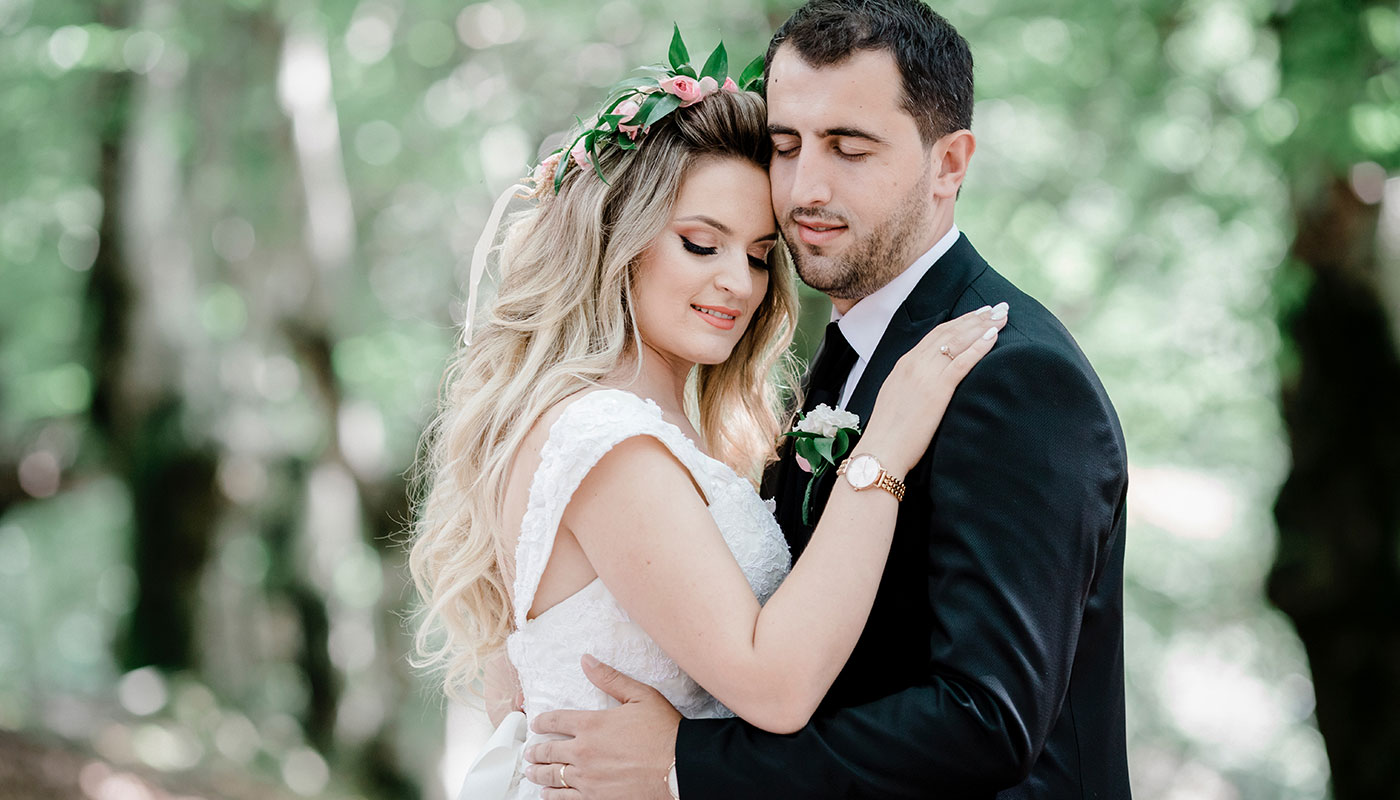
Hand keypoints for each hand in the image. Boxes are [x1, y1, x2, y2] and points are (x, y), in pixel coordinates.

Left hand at [525, 655, 679, 798]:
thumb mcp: (640, 696)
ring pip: (553, 776)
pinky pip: (565, 799)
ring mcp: (588, 778)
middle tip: (530, 751)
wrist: (680, 767)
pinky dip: (553, 796)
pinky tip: (548, 793)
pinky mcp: (596, 798)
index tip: (536, 724)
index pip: (556, 721)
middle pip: (549, 751)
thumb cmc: (664, 731)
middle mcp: (584, 751)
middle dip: (536, 750)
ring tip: (532, 772)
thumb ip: (610, 678)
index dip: (541, 722)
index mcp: (592, 724)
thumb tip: (586, 661)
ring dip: (538, 773)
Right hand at [861, 302, 1007, 474]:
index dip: (959, 322)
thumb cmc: (889, 432)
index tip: (976, 314)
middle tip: (997, 307)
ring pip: (958, 341)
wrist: (881, 449)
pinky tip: (993, 336)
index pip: (936, 334)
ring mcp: (925, 375)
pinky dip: (979, 346)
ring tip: (1002, 316)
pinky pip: (962, 362)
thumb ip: (913, 382)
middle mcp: (914, 363)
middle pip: (950, 332)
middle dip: (975, 317)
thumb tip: (928, 381)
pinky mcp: (937, 390)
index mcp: (904, 364)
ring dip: (982, 326)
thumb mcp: (897, 397)